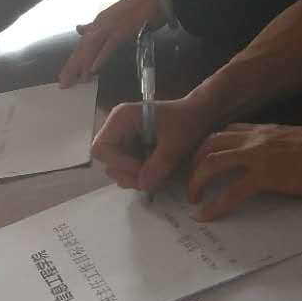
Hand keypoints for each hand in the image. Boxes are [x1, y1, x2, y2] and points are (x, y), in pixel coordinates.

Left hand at [58, 0, 165, 87]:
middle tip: (63, 83)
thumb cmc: (136, 8)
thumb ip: (95, 25)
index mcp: (98, 23)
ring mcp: (109, 28)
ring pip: (91, 48)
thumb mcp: (111, 17)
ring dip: (82, 65)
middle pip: (82, 48)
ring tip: (75, 80)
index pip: (82, 45)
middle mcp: (99, 25)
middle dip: (72, 66)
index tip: (65, 75)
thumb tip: (80, 29)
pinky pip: (108, 47)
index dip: (73, 60)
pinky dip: (100, 58)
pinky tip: (93, 69)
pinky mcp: (120, 32)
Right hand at [92, 96, 220, 192]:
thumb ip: (159, 164)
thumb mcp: (176, 142)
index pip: (102, 148)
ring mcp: (124, 140)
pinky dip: (141, 176)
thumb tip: (143, 185)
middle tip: (152, 181)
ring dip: (135, 178)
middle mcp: (117, 129)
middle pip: (108, 161)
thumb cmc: (187, 121)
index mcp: (121, 118)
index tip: (143, 172)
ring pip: (117, 169)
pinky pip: (128, 169)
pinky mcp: (132, 150)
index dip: (119, 164)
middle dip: (128, 174)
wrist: (199, 115)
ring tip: (158, 178)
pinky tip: (158, 174)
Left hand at [187, 123, 301, 221]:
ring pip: (212, 163)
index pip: (227, 130)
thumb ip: (281, 145)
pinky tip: (205, 216)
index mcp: (264, 130)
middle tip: (191, 180)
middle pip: (210, 142)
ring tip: (193, 198)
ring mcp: (257, 156)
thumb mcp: (298, 140)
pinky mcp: (263, 176)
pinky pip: (230, 192)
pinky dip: (214, 205)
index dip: (210, 144)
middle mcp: (254, 138)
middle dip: (195, 161)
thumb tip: (277, 157)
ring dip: (197, 181)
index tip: (203, 159)